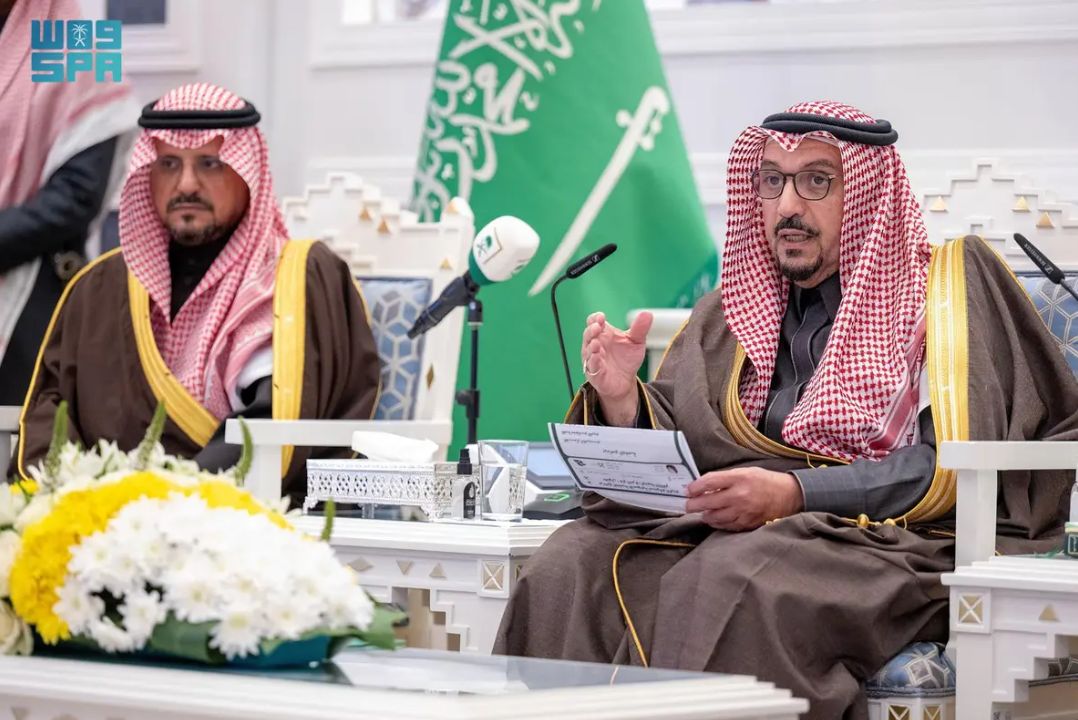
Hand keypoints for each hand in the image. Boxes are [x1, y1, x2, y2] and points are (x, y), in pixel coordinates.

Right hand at [581, 311, 652, 425]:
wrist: (626, 381)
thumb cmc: (626, 359)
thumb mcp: (636, 342)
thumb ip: (640, 328)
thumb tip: (647, 313)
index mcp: (603, 333)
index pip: (593, 321)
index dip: (595, 318)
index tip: (602, 317)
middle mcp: (595, 344)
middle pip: (588, 334)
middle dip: (591, 330)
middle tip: (597, 326)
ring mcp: (593, 358)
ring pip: (587, 350)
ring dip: (590, 346)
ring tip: (596, 343)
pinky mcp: (594, 373)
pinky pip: (591, 366)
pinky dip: (593, 361)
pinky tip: (596, 356)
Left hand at [685, 468, 803, 531]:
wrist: (789, 496)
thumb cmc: (765, 481)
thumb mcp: (745, 472)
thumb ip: (725, 479)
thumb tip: (703, 486)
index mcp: (739, 478)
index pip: (709, 482)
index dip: (694, 487)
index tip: (688, 490)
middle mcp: (740, 496)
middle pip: (708, 502)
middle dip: (693, 504)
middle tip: (688, 505)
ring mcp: (744, 512)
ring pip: (714, 517)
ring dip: (705, 515)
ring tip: (703, 512)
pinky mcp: (747, 524)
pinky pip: (726, 526)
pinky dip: (717, 523)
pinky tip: (714, 519)